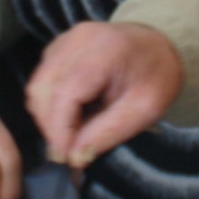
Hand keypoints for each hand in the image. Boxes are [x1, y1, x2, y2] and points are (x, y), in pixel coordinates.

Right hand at [27, 21, 183, 167]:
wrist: (161, 44)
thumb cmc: (157, 76)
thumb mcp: (144, 110)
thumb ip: (108, 133)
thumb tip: (74, 157)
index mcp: (104, 51)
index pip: (65, 93)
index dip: (59, 130)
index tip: (65, 157)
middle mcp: (77, 41)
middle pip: (42, 89)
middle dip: (50, 126)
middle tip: (69, 151)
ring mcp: (65, 41)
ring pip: (37, 85)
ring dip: (48, 116)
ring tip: (71, 134)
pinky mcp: (59, 46)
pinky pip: (43, 79)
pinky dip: (50, 102)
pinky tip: (71, 114)